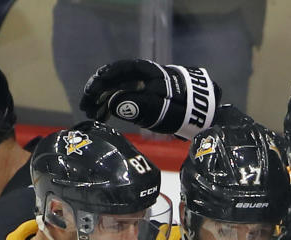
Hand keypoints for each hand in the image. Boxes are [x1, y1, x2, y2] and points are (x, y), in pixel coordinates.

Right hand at [79, 59, 219, 139]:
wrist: (204, 113)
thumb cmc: (182, 108)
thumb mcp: (157, 108)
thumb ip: (134, 105)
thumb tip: (112, 103)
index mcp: (144, 72)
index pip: (115, 71)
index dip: (99, 82)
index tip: (88, 96)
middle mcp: (143, 76)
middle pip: (115, 81)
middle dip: (99, 94)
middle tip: (86, 109)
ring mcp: (146, 86)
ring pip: (120, 90)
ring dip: (106, 102)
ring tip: (94, 116)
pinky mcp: (150, 98)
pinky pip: (127, 98)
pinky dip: (116, 106)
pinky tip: (107, 115)